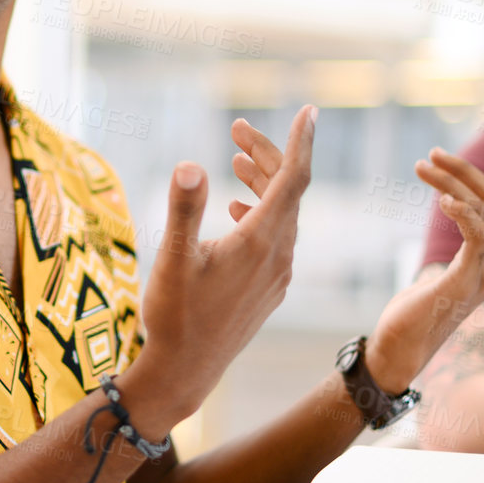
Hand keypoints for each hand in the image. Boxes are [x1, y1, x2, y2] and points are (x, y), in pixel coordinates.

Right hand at [123, 107, 315, 429]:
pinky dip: (261, 212)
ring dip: (263, 183)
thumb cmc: (174, 315)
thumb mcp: (174, 258)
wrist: (185, 371)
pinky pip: (277, 237)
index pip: (294, 180)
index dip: (300, 142)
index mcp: (260, 242)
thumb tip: (190, 164)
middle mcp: (278, 256)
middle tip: (237, 129)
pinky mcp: (268, 289)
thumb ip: (184, 208)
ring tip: (235, 158)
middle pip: (288, 192)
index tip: (309, 111)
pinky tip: (236, 208)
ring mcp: (276, 275)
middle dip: (267, 156)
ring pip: (282, 215)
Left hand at [366, 150, 483, 389]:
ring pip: (482, 210)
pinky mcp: (463, 282)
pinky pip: (475, 236)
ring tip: (422, 165)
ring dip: (450, 182)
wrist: (401, 349)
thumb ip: (461, 249)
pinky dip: (461, 211)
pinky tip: (442, 199)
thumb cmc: (418, 310)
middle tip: (434, 153)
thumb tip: (456, 214)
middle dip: (467, 171)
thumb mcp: (448, 272)